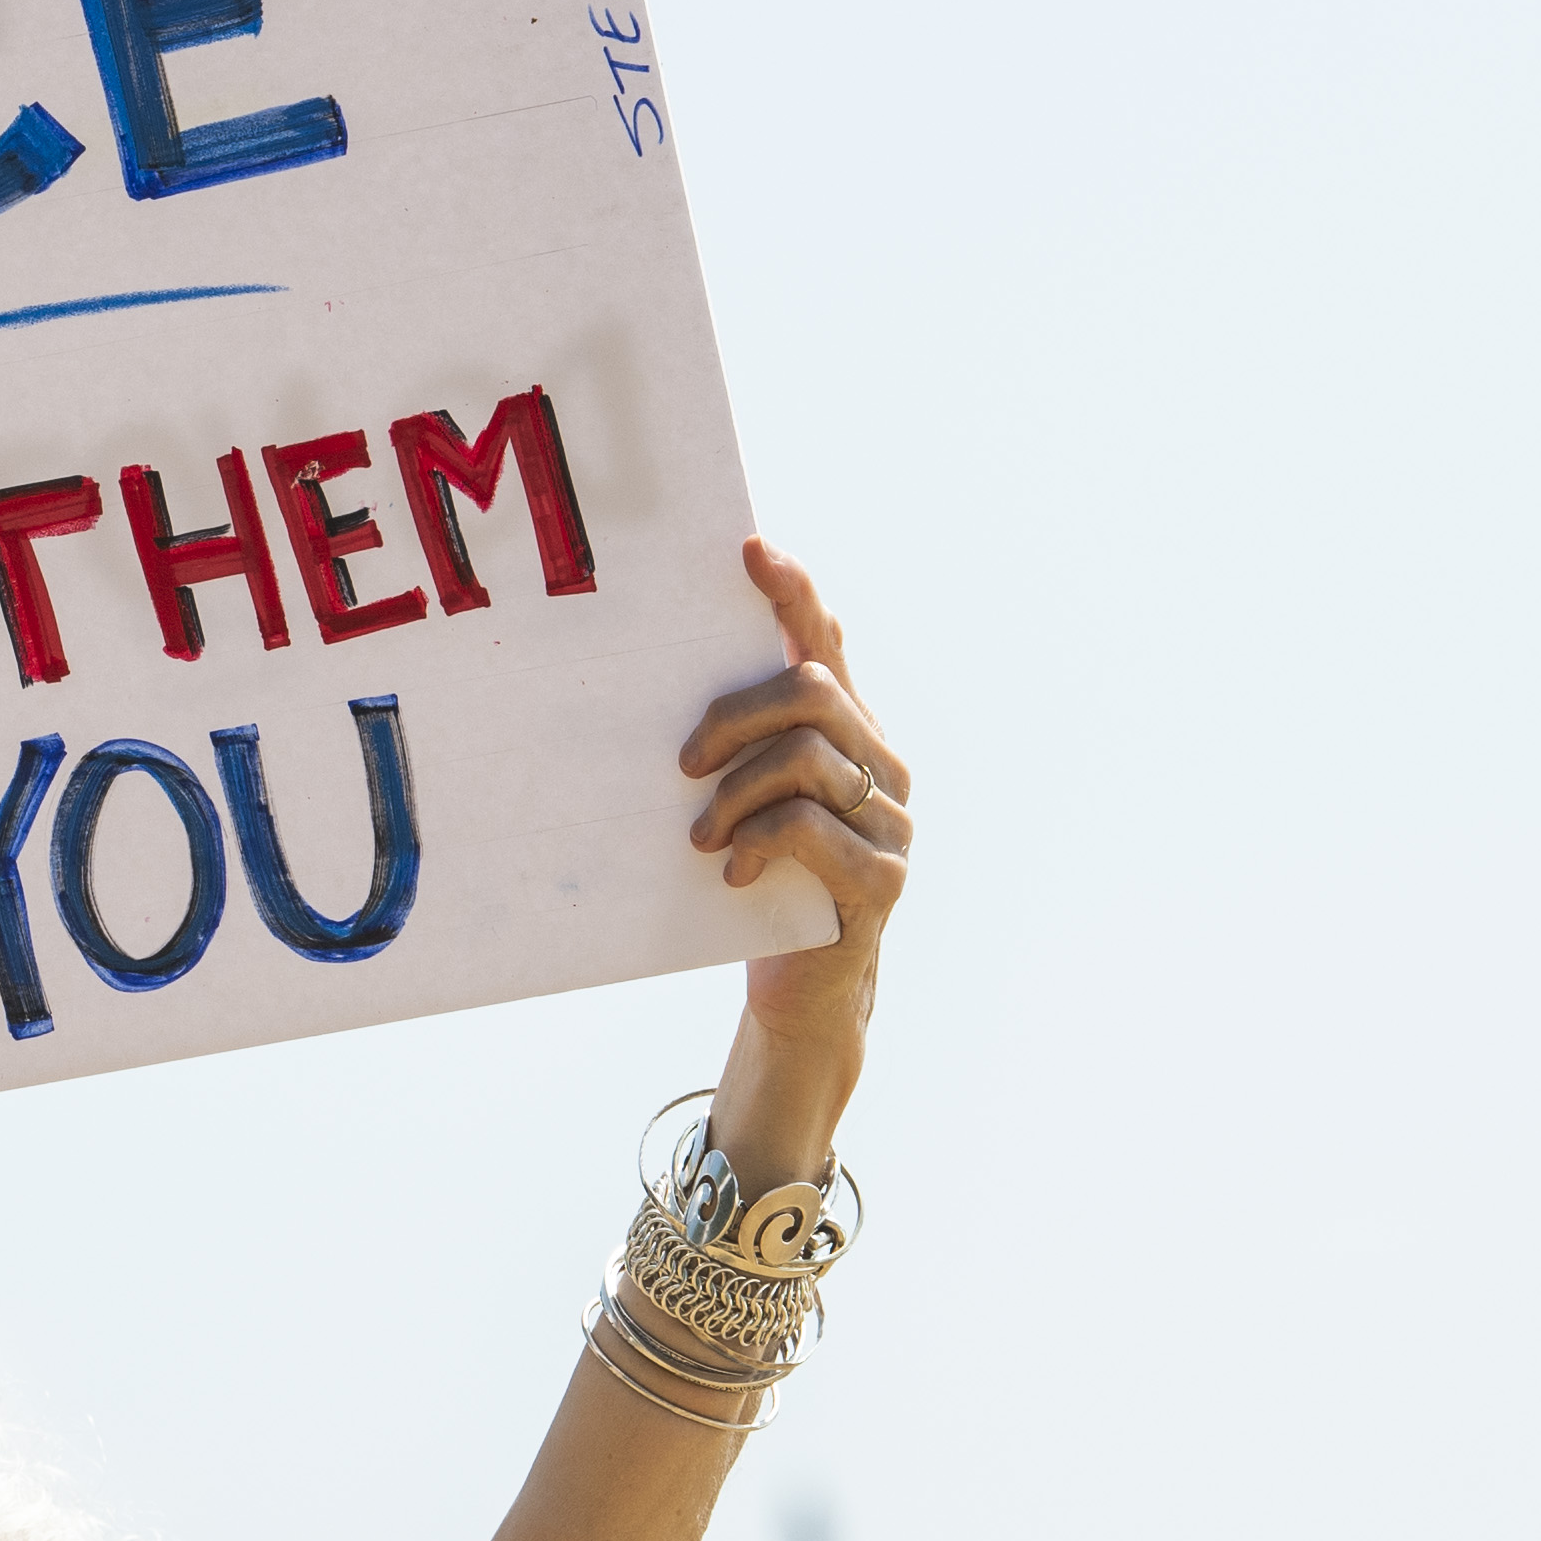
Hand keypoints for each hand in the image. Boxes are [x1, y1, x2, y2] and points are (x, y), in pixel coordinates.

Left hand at [676, 539, 907, 1177]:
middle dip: (735, 717)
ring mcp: (892, 822)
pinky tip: (730, 871)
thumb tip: (649, 692)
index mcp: (846, 732)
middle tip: (683, 763)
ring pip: (809, 760)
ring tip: (699, 836)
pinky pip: (813, 831)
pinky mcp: (884, 880)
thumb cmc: (756, 882)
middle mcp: (882, 763)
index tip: (749, 550)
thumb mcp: (738, 803)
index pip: (826, 641)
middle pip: (814, 691)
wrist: (798, 990)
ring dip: (735, 795)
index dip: (793, 593)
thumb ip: (727, 749)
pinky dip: (758, 842)